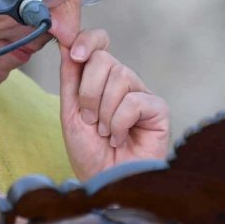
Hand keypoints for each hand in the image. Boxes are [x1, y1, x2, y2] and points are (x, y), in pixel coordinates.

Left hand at [59, 28, 170, 178]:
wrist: (104, 182)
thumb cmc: (89, 152)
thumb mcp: (70, 112)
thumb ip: (70, 78)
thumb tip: (65, 42)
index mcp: (100, 79)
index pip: (98, 42)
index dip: (87, 40)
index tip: (75, 54)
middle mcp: (123, 82)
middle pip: (104, 59)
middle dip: (88, 93)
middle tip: (90, 121)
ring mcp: (142, 94)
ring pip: (119, 77)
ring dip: (104, 112)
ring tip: (106, 133)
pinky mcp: (158, 109)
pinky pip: (133, 101)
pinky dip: (119, 124)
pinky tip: (121, 139)